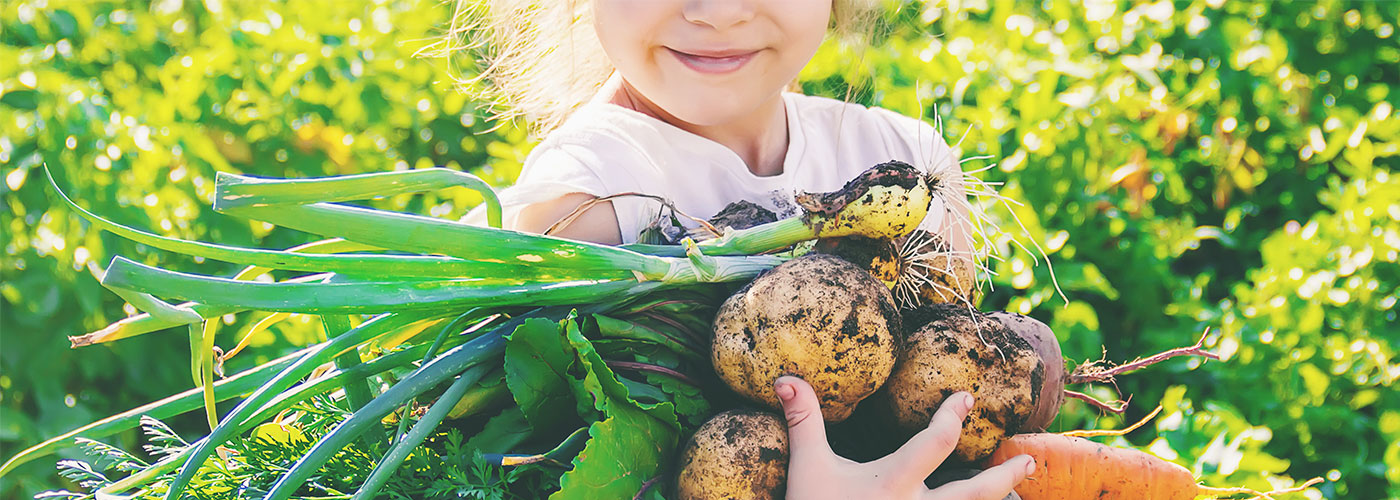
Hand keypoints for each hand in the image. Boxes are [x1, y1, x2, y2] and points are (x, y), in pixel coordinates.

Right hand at [775, 376, 1034, 499]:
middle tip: (1027, 458)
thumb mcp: (806, 468)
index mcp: (893, 483)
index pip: (936, 442)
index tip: (966, 399)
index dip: (953, 415)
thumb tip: (787, 377)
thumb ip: (804, 421)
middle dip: (1003, 474)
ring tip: (1019, 488)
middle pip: (973, 491)